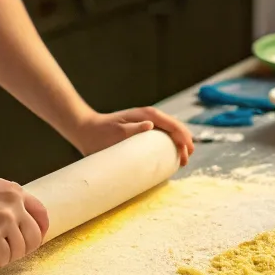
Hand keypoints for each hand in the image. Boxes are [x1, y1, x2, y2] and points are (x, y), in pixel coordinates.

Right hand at [0, 178, 48, 270]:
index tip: (29, 242)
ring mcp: (4, 219)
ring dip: (1, 258)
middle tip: (2, 252)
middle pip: (34, 238)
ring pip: (18, 252)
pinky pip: (1, 260)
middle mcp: (13, 203)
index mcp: (14, 191)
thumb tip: (21, 229)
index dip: (39, 233)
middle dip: (19, 251)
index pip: (41, 214)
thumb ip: (8, 206)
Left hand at [69, 107, 194, 165]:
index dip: (183, 137)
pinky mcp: (141, 131)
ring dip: (179, 143)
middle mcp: (148, 117)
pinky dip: (169, 144)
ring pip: (169, 132)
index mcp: (146, 115)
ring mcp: (145, 124)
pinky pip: (161, 137)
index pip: (172, 124)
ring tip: (182, 160)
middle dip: (185, 141)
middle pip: (174, 127)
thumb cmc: (101, 132)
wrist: (87, 130)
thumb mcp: (117, 132)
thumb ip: (132, 128)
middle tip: (186, 160)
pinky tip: (170, 156)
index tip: (188, 151)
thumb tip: (151, 125)